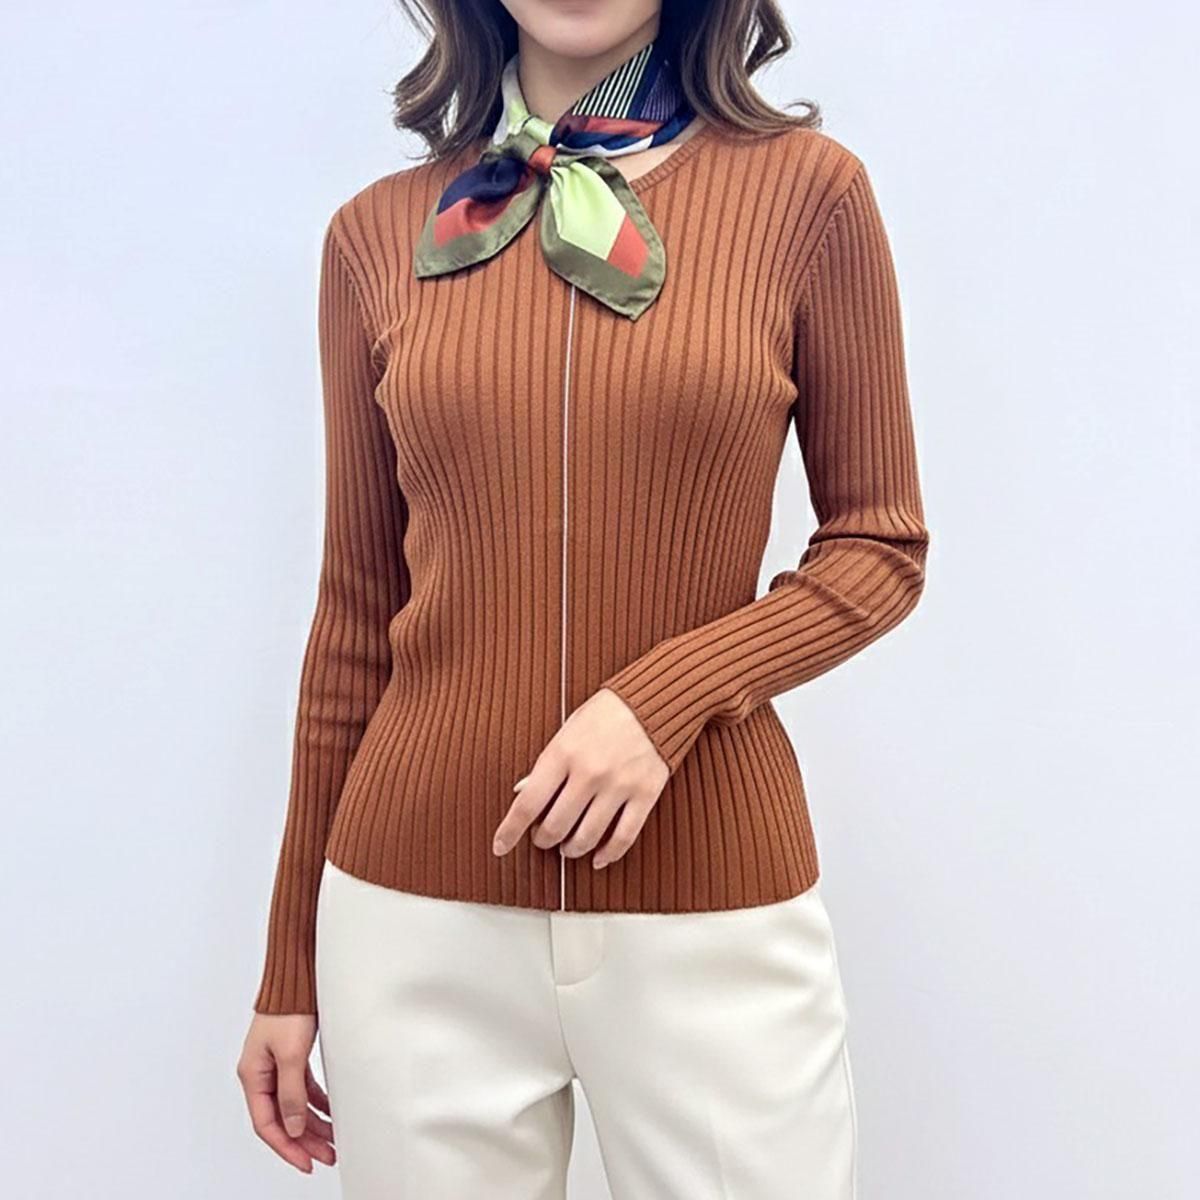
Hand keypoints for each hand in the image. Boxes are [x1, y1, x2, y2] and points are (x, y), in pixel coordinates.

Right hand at [236, 1013, 334, 1173]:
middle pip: (282, 1118)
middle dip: (304, 1140)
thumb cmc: (288, 1008)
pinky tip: (331, 1111)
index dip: (287, 1147)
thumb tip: (294, 1128)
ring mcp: (276, 1065)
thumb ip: (291, 1093)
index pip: (267, 1124)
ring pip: (293, 1105)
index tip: (306, 1162)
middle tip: (327, 1155)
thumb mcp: (291, 1054)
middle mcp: (261, 1073)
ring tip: (332, 1139)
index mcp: (253, 1075)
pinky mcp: (290, 1056)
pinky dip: (316, 1102)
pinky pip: (302, 1089)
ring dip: (312, 1123)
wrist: (297, 976)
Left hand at [493, 687, 669, 868]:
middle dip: (544, 840)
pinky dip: (608, 854)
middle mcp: (589, 772)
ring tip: (568, 847)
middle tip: (543, 838)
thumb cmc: (607, 713)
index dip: (510, 831)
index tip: (501, 846)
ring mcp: (618, 785)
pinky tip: (598, 858)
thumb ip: (546, 765)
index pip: (527, 804)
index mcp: (563, 753)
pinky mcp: (645, 794)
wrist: (656, 699)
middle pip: (556, 826)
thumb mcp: (567, 730)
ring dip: (572, 849)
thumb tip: (523, 793)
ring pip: (587, 838)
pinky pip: (623, 837)